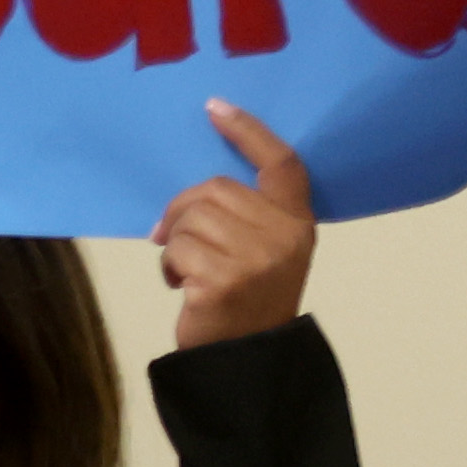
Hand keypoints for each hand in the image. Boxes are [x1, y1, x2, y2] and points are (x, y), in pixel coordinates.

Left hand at [158, 102, 319, 350]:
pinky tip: (179, 286)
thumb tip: (194, 197)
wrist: (247, 359)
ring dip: (174, 242)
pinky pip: (176, 248)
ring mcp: (256, 257)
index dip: (248, 132)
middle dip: (183, 210)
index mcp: (299, 222)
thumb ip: (247, 216)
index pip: (281, 163)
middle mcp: (285, 234)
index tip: (215, 108)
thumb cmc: (248, 301)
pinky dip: (168, 265)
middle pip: (215, 189)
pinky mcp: (223, 279)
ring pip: (191, 218)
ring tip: (184, 269)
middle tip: (170, 237)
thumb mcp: (264, 252)